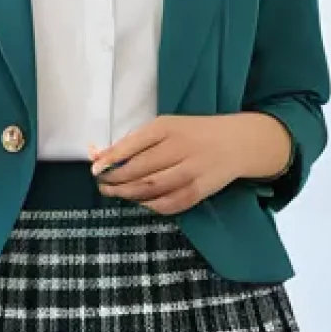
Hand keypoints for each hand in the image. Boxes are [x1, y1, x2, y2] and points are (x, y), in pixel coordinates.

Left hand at [89, 115, 244, 214]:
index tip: (94, 167)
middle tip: (101, 182)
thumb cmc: (192, 132)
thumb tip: (102, 154)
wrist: (236, 142)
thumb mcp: (165, 126)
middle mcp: (179, 148)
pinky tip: (140, 202)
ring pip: (153, 188)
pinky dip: (152, 205)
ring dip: (128, 193)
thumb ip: (136, 140)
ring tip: (113, 192)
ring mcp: (191, 171)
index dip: (111, 158)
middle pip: (140, 169)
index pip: (133, 144)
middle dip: (115, 179)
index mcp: (166, 128)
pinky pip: (172, 203)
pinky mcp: (201, 190)